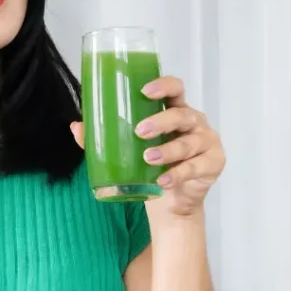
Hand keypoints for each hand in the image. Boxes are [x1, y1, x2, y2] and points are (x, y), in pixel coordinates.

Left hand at [71, 75, 224, 216]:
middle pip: (182, 114)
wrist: (171, 204)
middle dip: (161, 121)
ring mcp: (207, 142)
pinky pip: (195, 167)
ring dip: (168, 150)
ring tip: (148, 158)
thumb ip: (103, 137)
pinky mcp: (214, 163)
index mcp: (175, 111)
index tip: (145, 90)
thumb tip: (76, 126)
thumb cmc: (151, 168)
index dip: (163, 86)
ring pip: (189, 142)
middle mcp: (194, 122)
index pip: (176, 88)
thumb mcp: (127, 150)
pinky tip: (162, 181)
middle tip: (139, 131)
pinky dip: (177, 174)